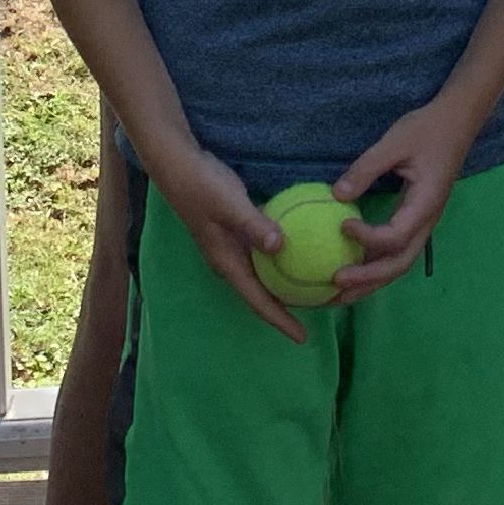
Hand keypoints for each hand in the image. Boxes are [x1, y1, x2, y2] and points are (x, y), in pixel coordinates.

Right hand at [153, 142, 305, 345]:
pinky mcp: (238, 233)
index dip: (280, 320)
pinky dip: (285, 258)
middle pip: (264, 294)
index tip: (303, 338)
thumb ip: (253, 225)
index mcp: (227, 264)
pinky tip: (305, 250)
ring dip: (290, 283)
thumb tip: (280, 246)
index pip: (257, 301)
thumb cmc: (202, 186)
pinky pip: (266, 253)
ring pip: (266, 275)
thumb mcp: (229, 205)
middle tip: (324, 308)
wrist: (179, 166)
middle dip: (291, 306)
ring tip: (319, 286)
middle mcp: (231, 262)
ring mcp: (234, 248)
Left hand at [329, 99, 476, 301]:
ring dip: (369, 281)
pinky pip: (395, 251)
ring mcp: (422, 223)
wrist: (456, 121)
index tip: (342, 225)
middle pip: (399, 264)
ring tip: (337, 294)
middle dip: (367, 280)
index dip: (368, 238)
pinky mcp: (414, 219)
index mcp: (425, 204)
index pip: (396, 236)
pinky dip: (374, 265)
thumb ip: (366, 168)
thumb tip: (336, 195)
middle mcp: (426, 221)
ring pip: (398, 263)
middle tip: (334, 284)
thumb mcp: (395, 142)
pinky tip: (351, 269)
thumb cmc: (427, 129)